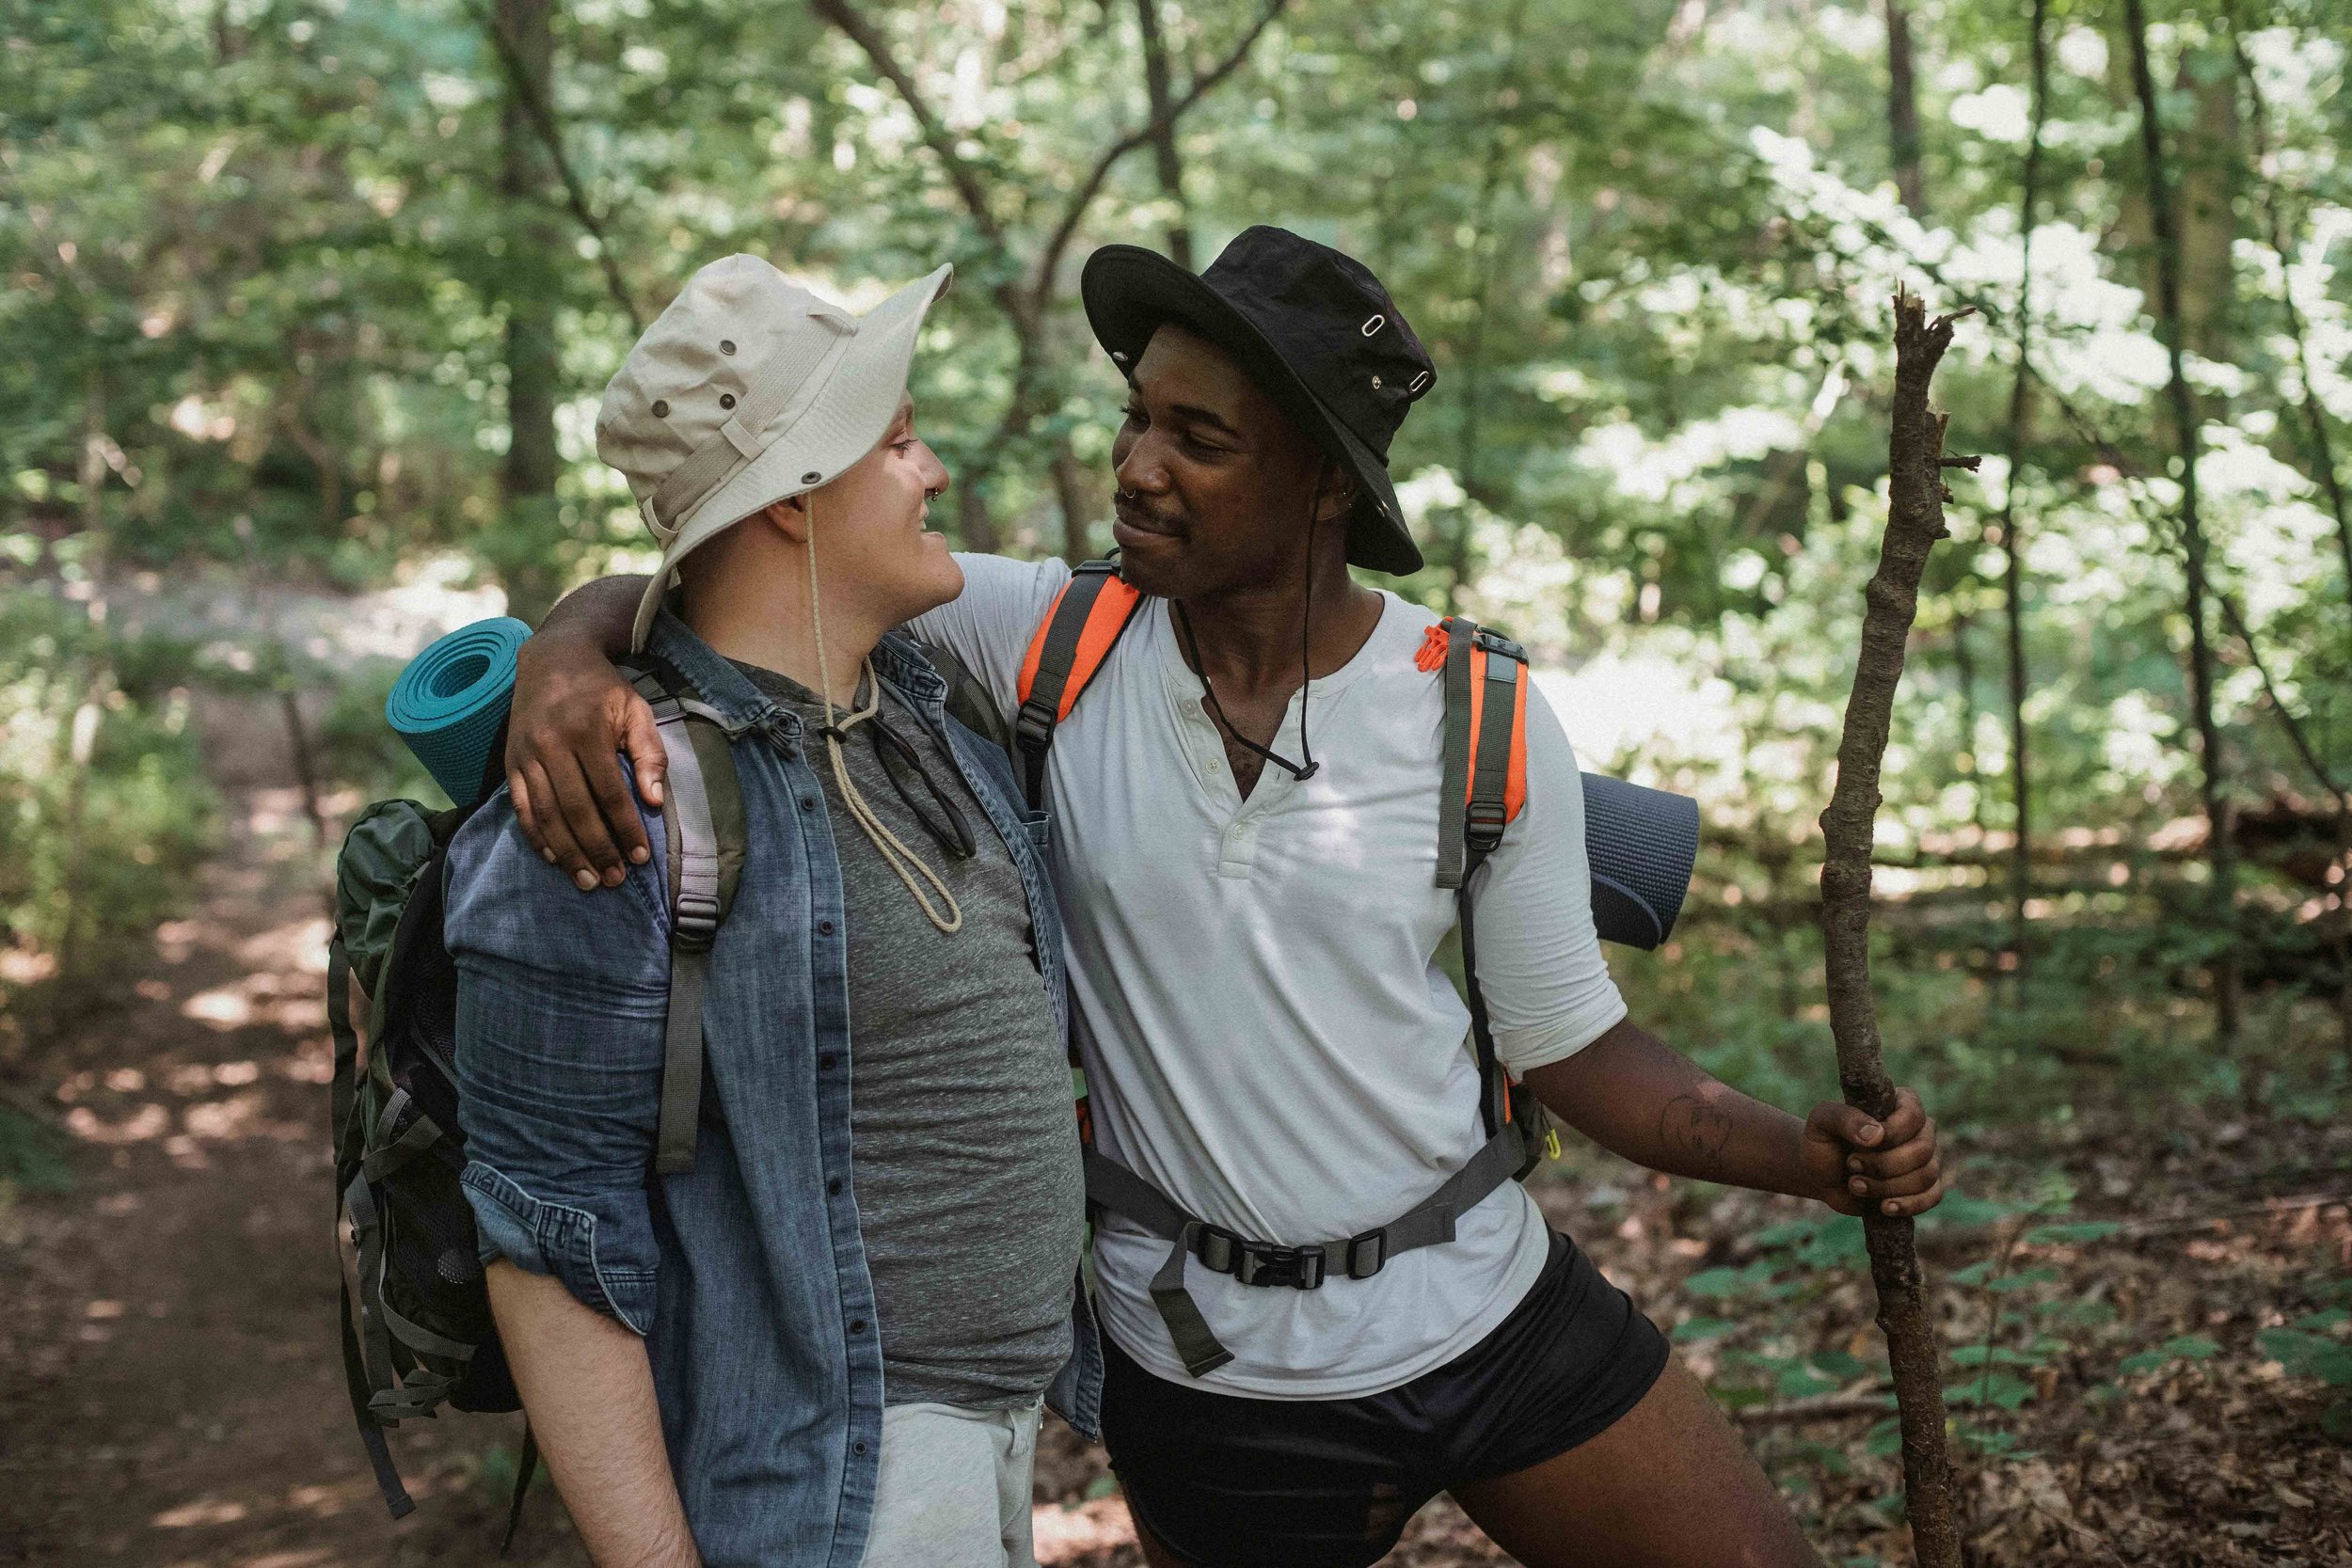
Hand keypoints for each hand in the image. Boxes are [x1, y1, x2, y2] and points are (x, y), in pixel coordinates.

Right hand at [504, 632, 666, 888]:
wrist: (552, 659)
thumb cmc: (603, 689)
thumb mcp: (636, 710)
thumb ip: (649, 754)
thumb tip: (655, 801)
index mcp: (587, 731)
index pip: (610, 792)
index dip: (626, 828)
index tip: (641, 857)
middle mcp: (551, 745)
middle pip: (576, 810)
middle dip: (598, 849)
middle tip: (615, 880)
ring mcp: (526, 755)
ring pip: (546, 814)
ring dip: (568, 853)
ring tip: (588, 881)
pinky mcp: (510, 762)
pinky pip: (520, 807)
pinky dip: (536, 836)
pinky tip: (554, 858)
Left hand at [1799, 1087, 1943, 1217]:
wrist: (1821, 1175)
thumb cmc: (1824, 1142)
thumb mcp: (1822, 1122)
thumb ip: (1844, 1118)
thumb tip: (1876, 1135)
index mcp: (1900, 1103)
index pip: (1913, 1115)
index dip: (1893, 1133)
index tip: (1863, 1145)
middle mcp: (1920, 1130)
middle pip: (1922, 1150)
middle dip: (1883, 1165)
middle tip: (1852, 1166)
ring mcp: (1926, 1160)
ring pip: (1926, 1176)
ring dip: (1887, 1187)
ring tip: (1855, 1185)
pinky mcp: (1923, 1187)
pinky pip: (1933, 1197)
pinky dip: (1909, 1205)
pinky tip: (1884, 1207)